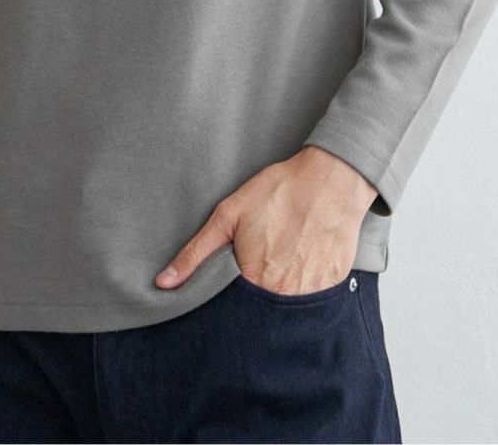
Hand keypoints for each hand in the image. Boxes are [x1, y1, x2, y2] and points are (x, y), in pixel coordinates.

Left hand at [154, 145, 378, 294]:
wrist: (330, 180)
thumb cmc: (278, 193)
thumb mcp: (228, 215)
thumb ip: (196, 253)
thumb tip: (164, 283)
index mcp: (256, 281)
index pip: (232, 312)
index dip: (226, 304)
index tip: (227, 291)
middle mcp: (285, 295)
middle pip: (260, 317)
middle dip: (252, 304)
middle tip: (258, 268)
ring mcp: (312, 294)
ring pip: (287, 313)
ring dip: (278, 298)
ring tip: (279, 263)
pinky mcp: (333, 287)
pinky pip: (312, 302)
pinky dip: (302, 289)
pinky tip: (299, 263)